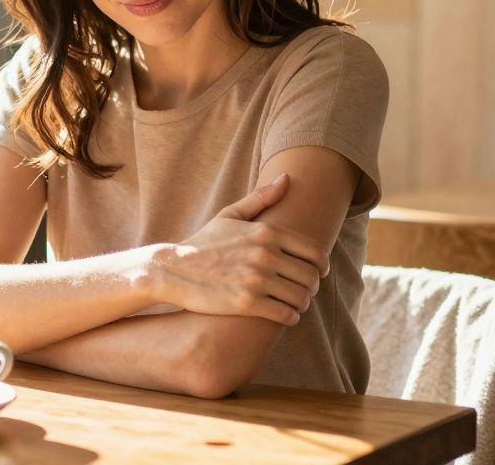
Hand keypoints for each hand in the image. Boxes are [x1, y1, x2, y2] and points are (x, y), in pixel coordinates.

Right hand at [152, 174, 327, 324]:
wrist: (173, 269)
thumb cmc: (203, 243)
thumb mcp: (230, 215)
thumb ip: (261, 197)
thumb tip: (287, 178)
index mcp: (266, 232)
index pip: (314, 251)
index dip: (321, 265)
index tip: (318, 272)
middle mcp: (265, 254)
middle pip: (310, 276)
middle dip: (312, 286)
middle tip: (305, 291)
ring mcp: (256, 279)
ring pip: (300, 297)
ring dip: (302, 303)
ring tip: (295, 304)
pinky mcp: (247, 302)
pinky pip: (285, 314)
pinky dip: (290, 317)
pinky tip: (285, 315)